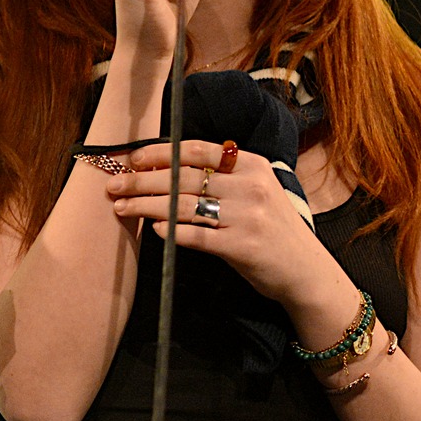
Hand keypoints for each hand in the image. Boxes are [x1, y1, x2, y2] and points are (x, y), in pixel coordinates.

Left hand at [104, 140, 334, 304]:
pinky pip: (195, 236)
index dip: (160, 153)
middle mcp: (250, 187)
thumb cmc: (271, 228)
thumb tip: (166, 167)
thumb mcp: (256, 190)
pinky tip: (155, 230)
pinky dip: (171, 232)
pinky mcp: (240, 247)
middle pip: (183, 178)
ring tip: (122, 208)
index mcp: (252, 165)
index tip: (133, 158)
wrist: (305, 269)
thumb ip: (222, 176)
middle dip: (142, 180)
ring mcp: (245, 217)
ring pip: (183, 206)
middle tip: (114, 185)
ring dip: (146, 206)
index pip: (197, 150)